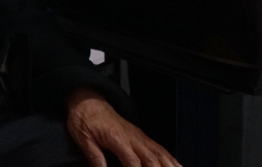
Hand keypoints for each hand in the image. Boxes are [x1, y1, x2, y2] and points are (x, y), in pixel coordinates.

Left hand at [66, 88, 180, 166]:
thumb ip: (95, 158)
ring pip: (159, 152)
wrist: (88, 101)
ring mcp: (138, 136)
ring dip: (169, 164)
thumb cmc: (85, 118)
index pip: (132, 161)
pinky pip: (158, 147)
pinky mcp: (140, 136)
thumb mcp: (84, 139)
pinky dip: (169, 157)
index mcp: (117, 138)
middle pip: (151, 158)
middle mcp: (132, 137)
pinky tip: (176, 164)